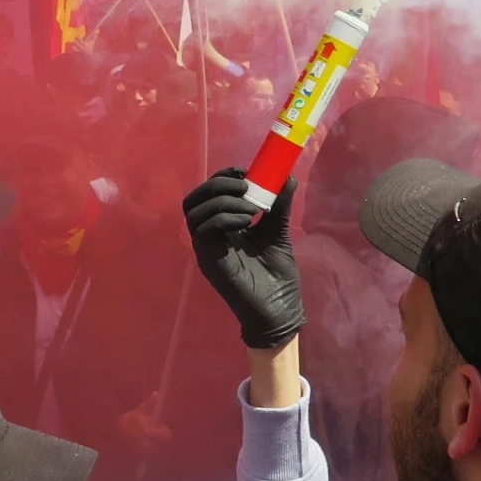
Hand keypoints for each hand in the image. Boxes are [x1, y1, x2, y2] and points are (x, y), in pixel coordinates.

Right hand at [117, 395, 173, 455]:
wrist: (109, 434)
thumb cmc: (126, 421)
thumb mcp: (138, 411)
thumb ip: (149, 404)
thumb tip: (157, 393)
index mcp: (148, 431)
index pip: (166, 436)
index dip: (164, 431)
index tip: (159, 426)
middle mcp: (146, 443)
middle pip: (161, 444)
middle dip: (158, 438)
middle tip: (151, 431)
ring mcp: (142, 452)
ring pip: (155, 450)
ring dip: (152, 444)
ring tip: (144, 437)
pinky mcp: (137, 458)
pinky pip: (148, 456)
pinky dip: (146, 451)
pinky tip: (139, 444)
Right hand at [181, 169, 304, 348]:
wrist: (279, 310)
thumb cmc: (277, 276)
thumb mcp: (278, 233)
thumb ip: (280, 206)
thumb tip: (286, 176)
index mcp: (224, 226)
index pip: (209, 193)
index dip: (223, 176)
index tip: (245, 171)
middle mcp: (210, 235)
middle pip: (194, 198)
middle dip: (218, 184)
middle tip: (245, 184)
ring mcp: (206, 248)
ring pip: (195, 211)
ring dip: (223, 201)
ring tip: (252, 207)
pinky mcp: (208, 260)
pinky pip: (203, 230)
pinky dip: (223, 217)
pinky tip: (247, 221)